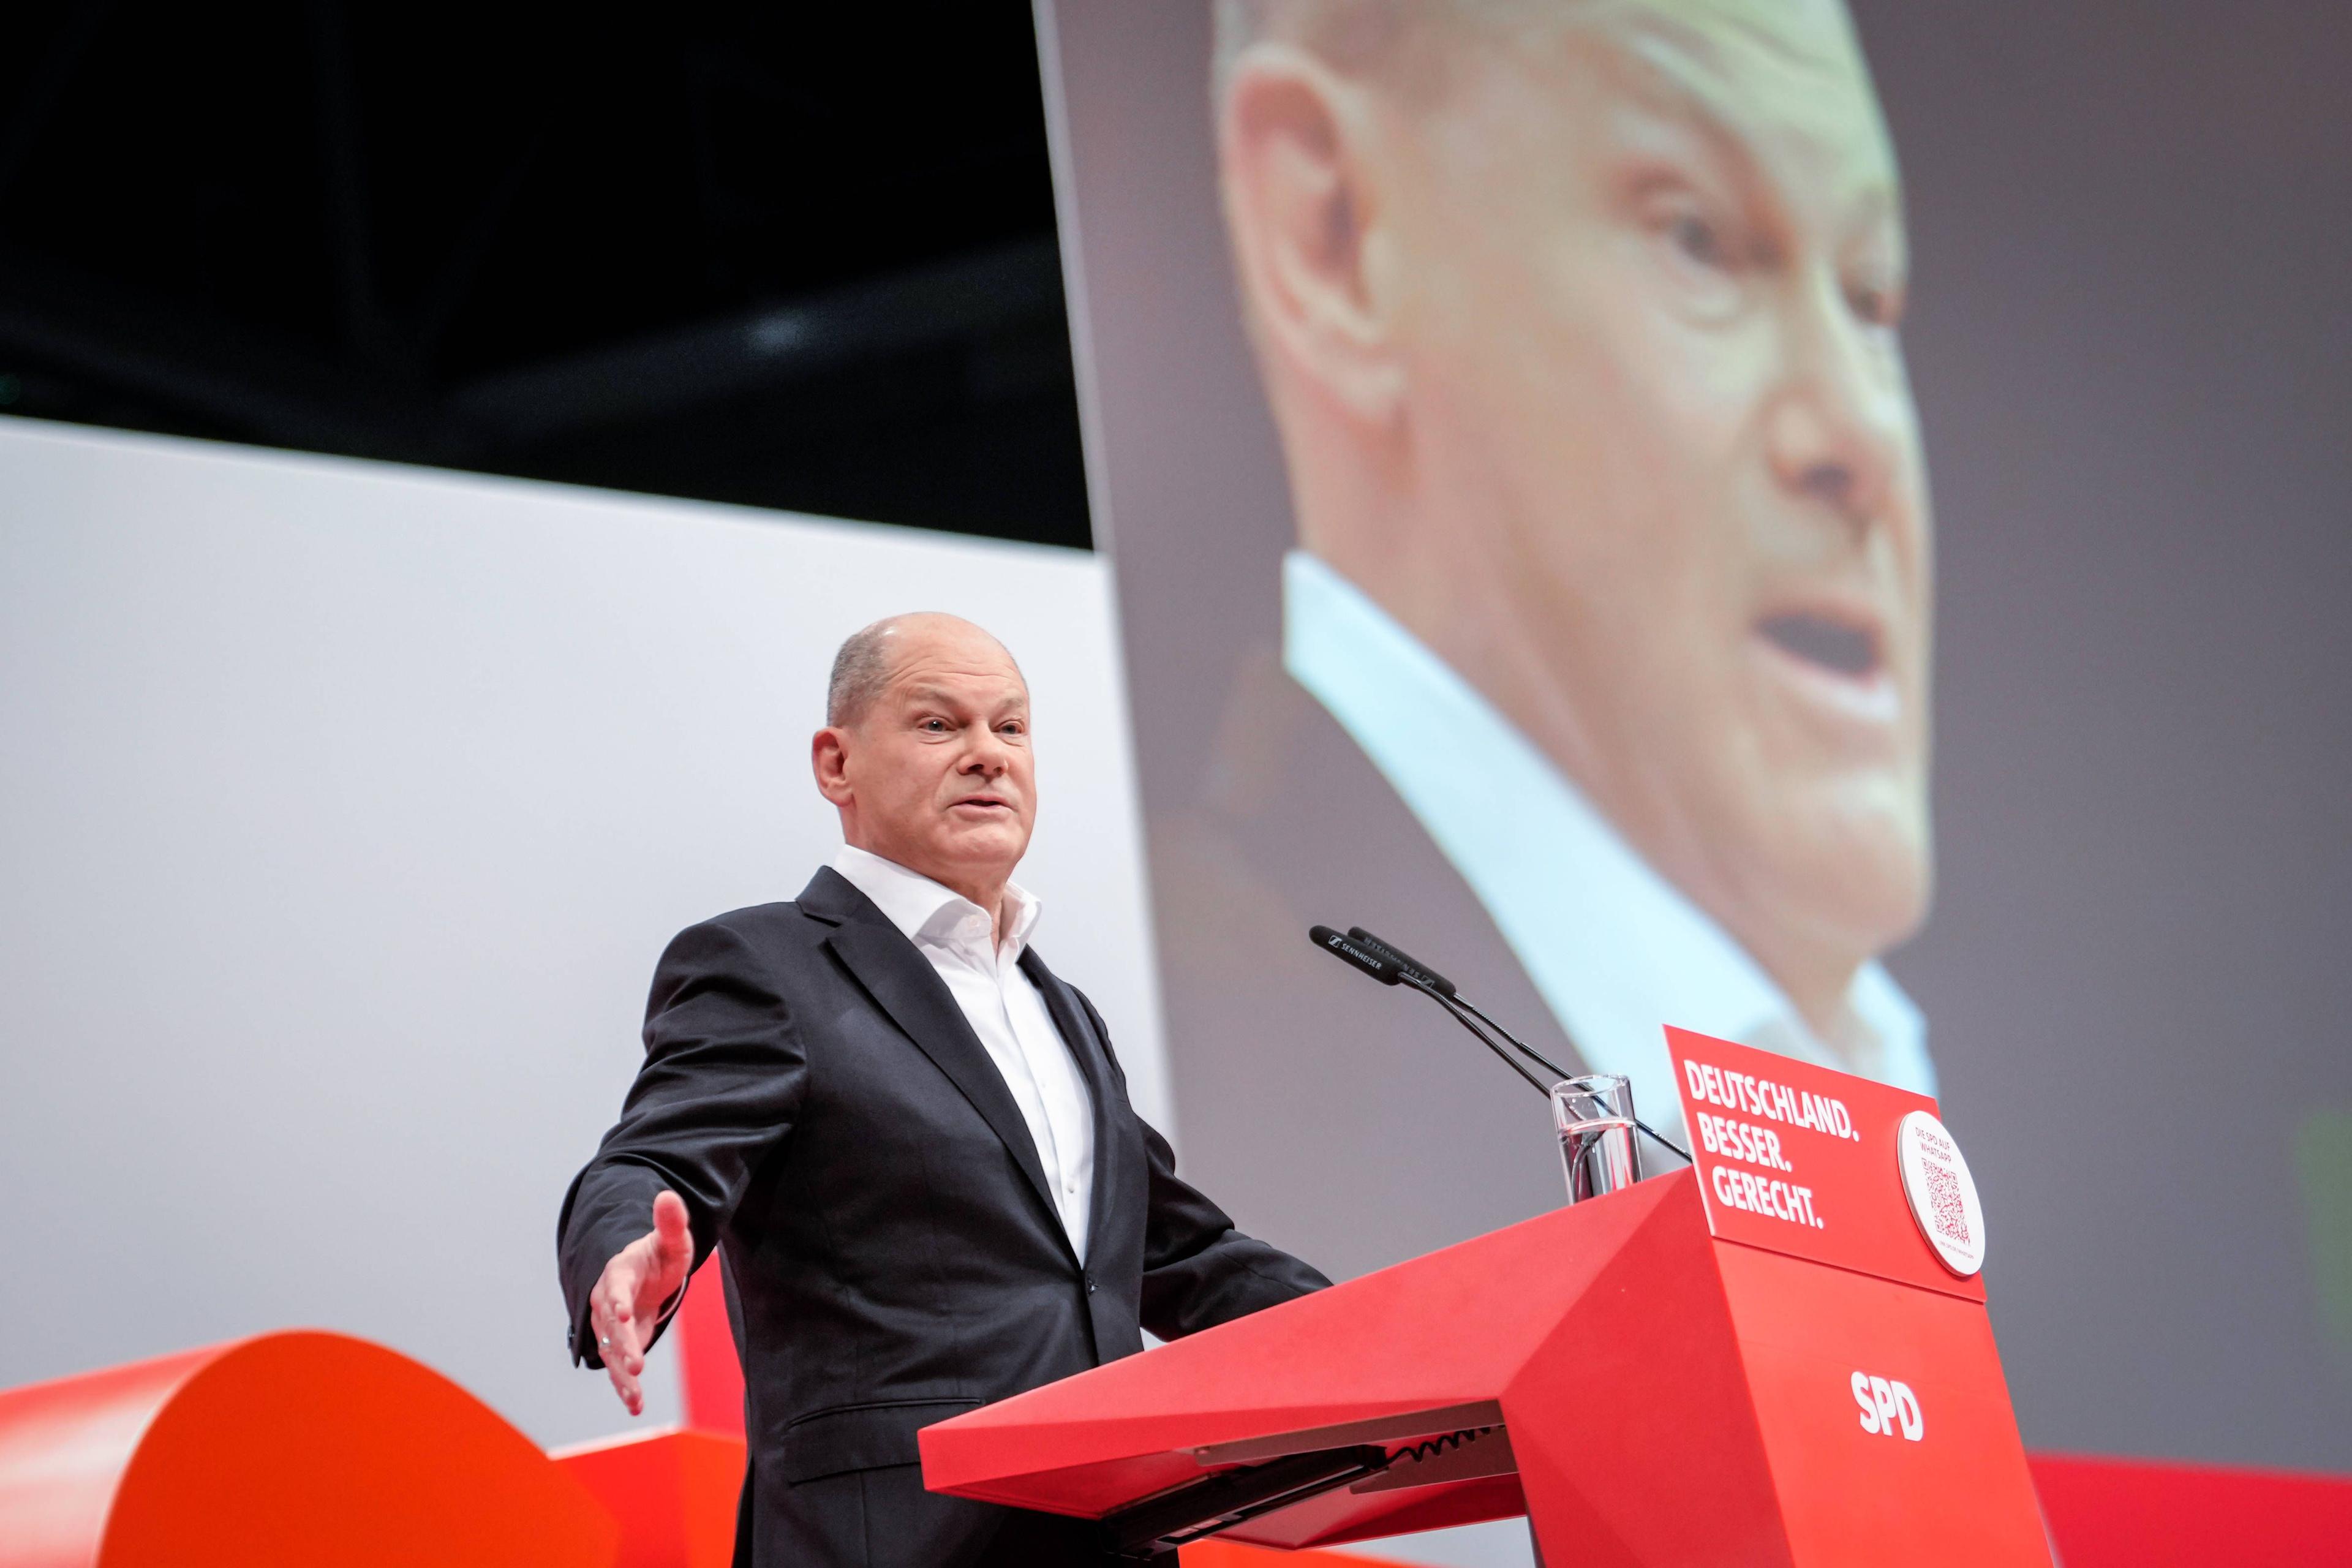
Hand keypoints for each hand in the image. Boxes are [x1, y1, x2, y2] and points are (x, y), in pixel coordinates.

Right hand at [588, 1189, 693, 1414]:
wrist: (643, 1276)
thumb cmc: (658, 1257)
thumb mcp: (672, 1240)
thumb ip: (671, 1222)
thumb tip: (668, 1195)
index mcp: (619, 1272)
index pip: (615, 1285)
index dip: (617, 1299)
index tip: (623, 1312)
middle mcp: (607, 1301)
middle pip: (611, 1325)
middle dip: (622, 1346)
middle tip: (636, 1368)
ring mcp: (609, 1326)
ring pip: (610, 1351)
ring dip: (620, 1374)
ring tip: (635, 1397)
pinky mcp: (617, 1344)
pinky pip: (616, 1366)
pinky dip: (624, 1387)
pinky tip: (635, 1407)